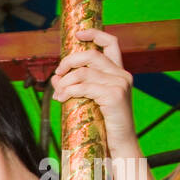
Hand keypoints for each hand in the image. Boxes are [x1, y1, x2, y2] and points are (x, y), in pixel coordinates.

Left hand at [51, 29, 138, 154]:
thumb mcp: (91, 100)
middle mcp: (122, 75)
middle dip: (68, 62)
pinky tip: (60, 99)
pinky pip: (84, 87)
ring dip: (64, 82)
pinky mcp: (114, 95)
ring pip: (83, 72)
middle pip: (90, 55)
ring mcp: (120, 84)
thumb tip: (56, 78)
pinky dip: (68, 91)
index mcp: (119, 73)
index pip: (111, 43)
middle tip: (56, 75)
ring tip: (57, 94)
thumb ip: (78, 86)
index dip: (94, 33)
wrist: (120, 145)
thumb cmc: (104, 125)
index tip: (77, 34)